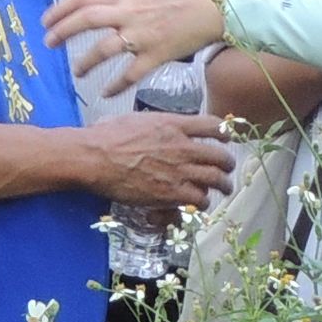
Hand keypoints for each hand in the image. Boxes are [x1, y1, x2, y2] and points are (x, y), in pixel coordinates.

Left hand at [43, 0, 226, 92]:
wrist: (214, 6)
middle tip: (49, 43)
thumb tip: (99, 12)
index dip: (60, 8)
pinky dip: (115, 85)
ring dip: (85, 61)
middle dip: (62, 31)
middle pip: (86, 19)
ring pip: (104, 48)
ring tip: (77, 71)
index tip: (45, 20)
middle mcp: (130, 12)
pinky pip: (130, 74)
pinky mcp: (157, 54)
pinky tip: (106, 93)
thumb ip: (122, 2)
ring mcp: (143, 34)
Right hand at [82, 111, 233, 208]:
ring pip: (215, 179)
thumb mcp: (134, 119)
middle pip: (220, 155)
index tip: (226, 138)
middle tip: (228, 168)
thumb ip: (152, 123)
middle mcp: (182, 146)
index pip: (213, 125)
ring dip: (223, 185)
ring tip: (224, 188)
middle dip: (227, 163)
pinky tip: (200, 203)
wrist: (94, 157)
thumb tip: (150, 124)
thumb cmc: (105, 136)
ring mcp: (179, 171)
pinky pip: (199, 199)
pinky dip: (202, 202)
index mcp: (173, 124)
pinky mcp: (171, 193)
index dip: (224, 132)